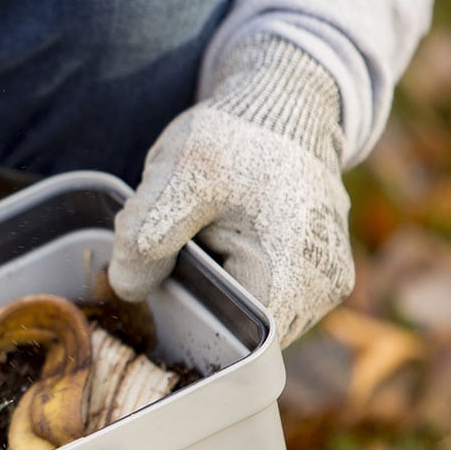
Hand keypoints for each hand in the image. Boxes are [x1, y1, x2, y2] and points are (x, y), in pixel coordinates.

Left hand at [110, 35, 354, 346]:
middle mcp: (321, 292)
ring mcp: (322, 286)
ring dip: (210, 287)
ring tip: (200, 235)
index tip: (156, 289)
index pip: (230, 343)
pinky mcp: (313, 275)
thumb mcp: (179, 175)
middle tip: (172, 248)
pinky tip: (215, 239)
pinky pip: (257, 296)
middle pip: (236, 331)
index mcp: (295, 274)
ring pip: (244, 315)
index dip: (186, 326)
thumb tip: (128, 290)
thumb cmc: (234, 138)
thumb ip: (147, 234)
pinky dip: (227, 276)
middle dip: (194, 300)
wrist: (281, 105)